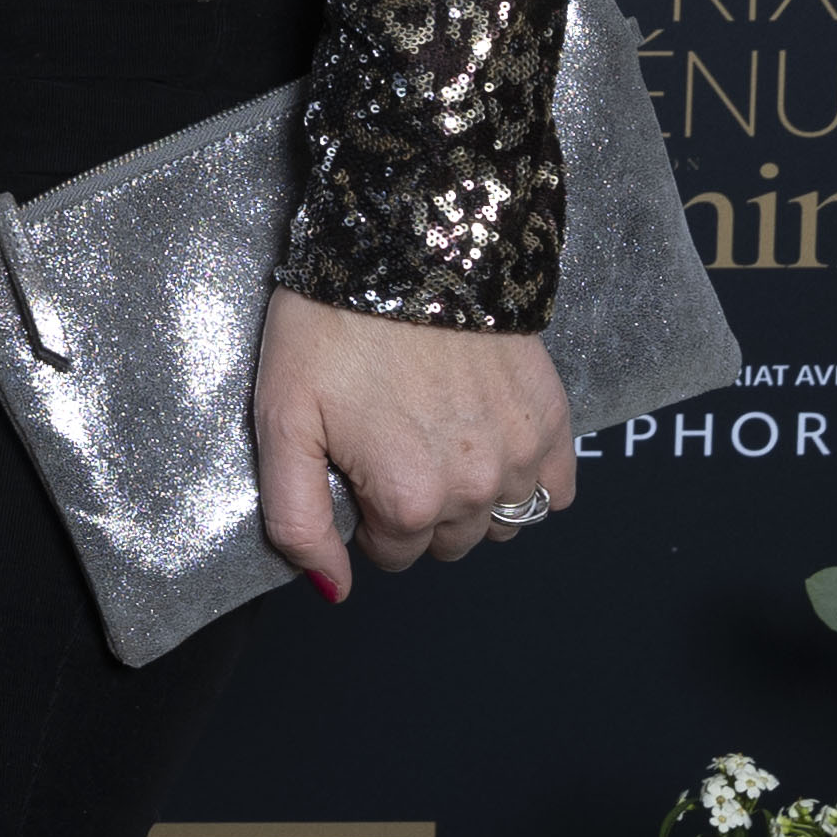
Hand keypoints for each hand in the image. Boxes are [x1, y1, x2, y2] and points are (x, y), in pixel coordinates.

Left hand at [254, 289, 574, 594]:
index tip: (354, 465)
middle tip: (389, 443)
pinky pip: (555, 490)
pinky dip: (527, 479)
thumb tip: (331, 590)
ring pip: (501, 521)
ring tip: (436, 440)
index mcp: (409, 500)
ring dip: (471, 500)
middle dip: (416, 509)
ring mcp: (522, 456)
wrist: (404, 246)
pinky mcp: (554, 420)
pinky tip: (490, 442)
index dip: (367, 513)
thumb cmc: (331, 326)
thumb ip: (297, 518)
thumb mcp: (281, 420)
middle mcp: (475, 490)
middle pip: (447, 542)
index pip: (392, 554)